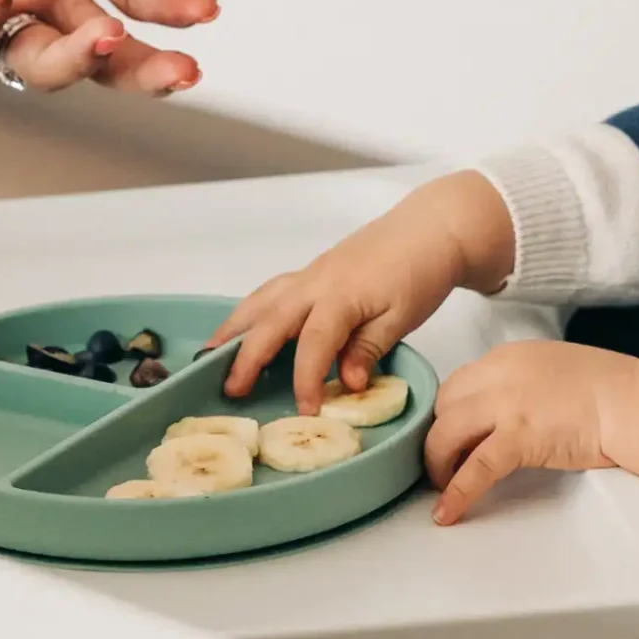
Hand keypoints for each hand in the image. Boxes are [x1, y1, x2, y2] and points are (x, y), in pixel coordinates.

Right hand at [206, 172, 515, 407]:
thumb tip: (346, 385)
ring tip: (208, 357)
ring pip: (261, 301)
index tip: (305, 410)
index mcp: (341, 295)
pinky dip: (250, 312)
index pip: (313, 343)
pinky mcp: (312, 272)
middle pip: (271, 320)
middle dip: (246, 356)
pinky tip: (241, 329)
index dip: (306, 379)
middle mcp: (315, 282)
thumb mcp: (403, 317)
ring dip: (233, 329)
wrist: (431, 228)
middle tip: (230, 389)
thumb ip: (369, 349)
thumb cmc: (420, 272)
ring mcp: (310, 275)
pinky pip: (270, 293)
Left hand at [424, 341, 638, 524]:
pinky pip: (473, 469)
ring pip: (445, 434)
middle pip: (444, 405)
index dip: (451, 414)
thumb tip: (511, 413)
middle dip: (439, 435)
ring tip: (443, 487)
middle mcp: (500, 374)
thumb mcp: (557, 370)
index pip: (459, 384)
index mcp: (510, 357)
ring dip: (438, 463)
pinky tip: (446, 512)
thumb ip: (526, 385)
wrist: (635, 403)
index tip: (454, 436)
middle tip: (446, 462)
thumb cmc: (612, 390)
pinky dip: (455, 493)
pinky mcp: (518, 438)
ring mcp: (506, 405)